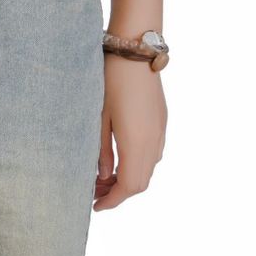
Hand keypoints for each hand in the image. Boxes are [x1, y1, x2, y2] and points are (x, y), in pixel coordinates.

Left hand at [94, 53, 166, 210]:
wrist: (136, 49)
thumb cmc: (110, 80)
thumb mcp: (98, 118)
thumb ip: (102, 151)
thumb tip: (103, 176)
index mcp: (137, 142)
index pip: (129, 185)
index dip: (112, 200)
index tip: (95, 206)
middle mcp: (154, 140)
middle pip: (141, 182)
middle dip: (118, 193)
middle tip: (94, 193)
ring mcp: (160, 130)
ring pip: (148, 169)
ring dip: (128, 179)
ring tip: (103, 178)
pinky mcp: (161, 121)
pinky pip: (152, 154)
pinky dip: (136, 165)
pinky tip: (118, 159)